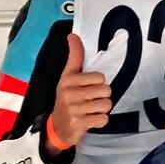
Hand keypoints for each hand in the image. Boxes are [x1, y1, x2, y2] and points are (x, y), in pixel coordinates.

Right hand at [47, 33, 111, 148]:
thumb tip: (73, 35)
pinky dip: (100, 121)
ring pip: (107, 105)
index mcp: (69, 79)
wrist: (57, 128)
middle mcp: (70, 92)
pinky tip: (89, 120)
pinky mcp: (79, 122)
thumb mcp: (68, 77)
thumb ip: (74, 57)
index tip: (86, 88)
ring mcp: (74, 108)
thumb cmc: (67, 99)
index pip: (100, 77)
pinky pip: (103, 119)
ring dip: (101, 110)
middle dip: (101, 98)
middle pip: (106, 91)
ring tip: (90, 111)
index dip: (98, 84)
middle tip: (89, 102)